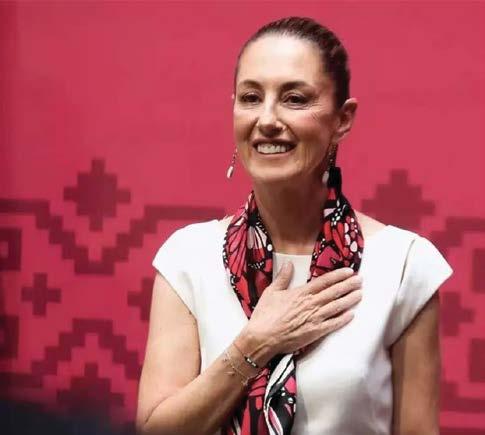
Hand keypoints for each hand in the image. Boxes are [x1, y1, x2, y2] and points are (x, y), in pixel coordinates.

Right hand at [235, 262, 362, 365]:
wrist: (262, 337)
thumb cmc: (265, 314)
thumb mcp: (271, 292)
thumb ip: (283, 277)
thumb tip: (288, 263)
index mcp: (301, 293)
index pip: (324, 281)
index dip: (338, 275)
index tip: (349, 271)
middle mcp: (311, 304)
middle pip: (334, 292)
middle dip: (348, 285)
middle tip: (361, 280)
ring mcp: (314, 319)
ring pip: (337, 307)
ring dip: (349, 299)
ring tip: (360, 294)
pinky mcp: (315, 333)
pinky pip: (333, 325)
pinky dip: (343, 319)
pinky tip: (351, 315)